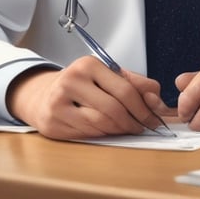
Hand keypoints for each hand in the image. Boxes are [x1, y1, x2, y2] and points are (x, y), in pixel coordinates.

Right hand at [6, 58, 166, 139]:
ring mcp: (59, 102)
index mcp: (88, 64)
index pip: (125, 90)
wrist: (43, 96)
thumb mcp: (107, 76)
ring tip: (128, 128)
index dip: (144, 108)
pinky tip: (108, 130)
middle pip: (114, 109)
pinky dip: (104, 134)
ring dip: (121, 130)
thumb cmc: (81, 86)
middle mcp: (71, 80)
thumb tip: (156, 98)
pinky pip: (88, 133)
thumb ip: (135, 83)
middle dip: (135, 122)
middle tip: (144, 127)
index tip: (155, 117)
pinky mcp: (53, 123)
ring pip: (102, 124)